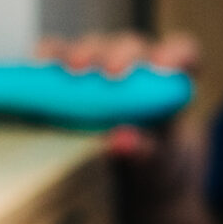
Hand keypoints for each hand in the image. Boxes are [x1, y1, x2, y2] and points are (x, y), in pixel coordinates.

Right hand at [34, 30, 200, 162]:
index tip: (161, 66)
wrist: (136, 178)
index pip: (182, 51)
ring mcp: (102, 64)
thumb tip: (120, 140)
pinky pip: (56, 53)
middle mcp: (139, 64)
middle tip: (110, 73)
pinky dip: (48, 57)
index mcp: (172, 81)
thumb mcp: (157, 165)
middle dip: (119, 55)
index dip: (174, 53)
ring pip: (93, 45)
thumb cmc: (155, 165)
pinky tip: (39, 68)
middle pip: (131, 44)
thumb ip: (146, 152)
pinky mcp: (68, 71)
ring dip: (81, 53)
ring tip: (72, 70)